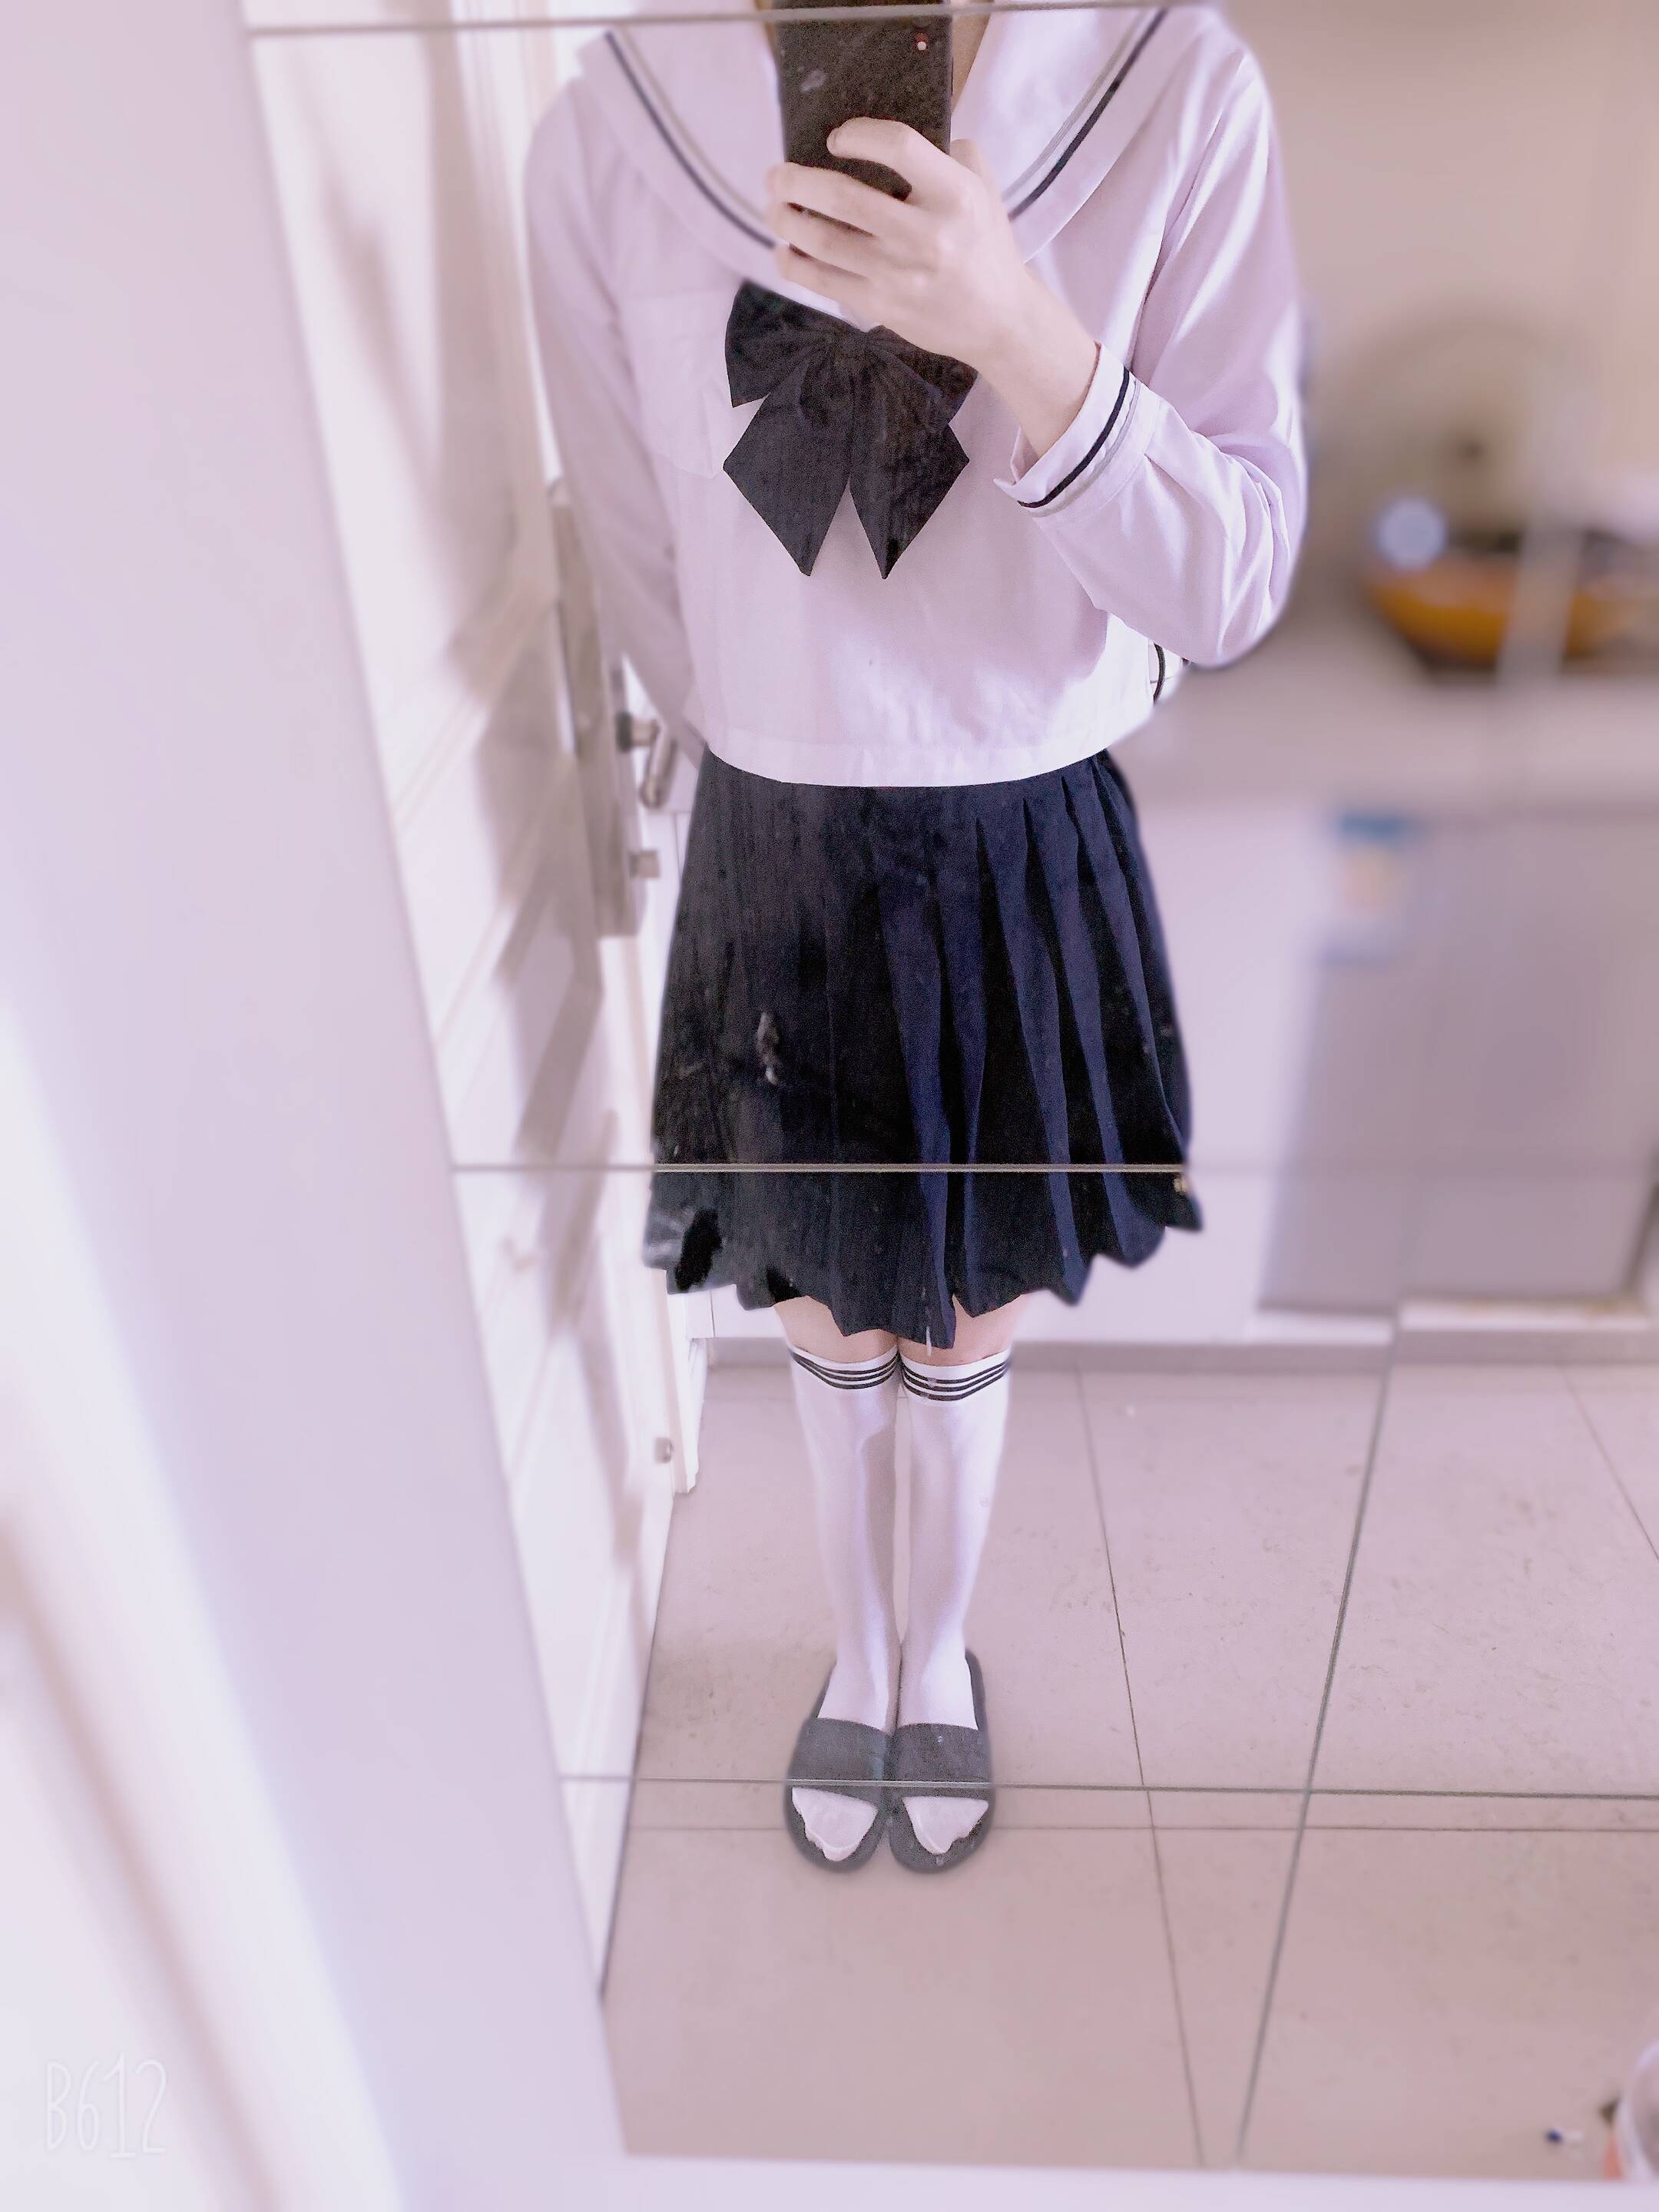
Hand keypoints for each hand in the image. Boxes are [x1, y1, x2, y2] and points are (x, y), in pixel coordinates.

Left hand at [765, 120, 1099, 459]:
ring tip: (775, 207)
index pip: (898, 146)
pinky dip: (794, 264)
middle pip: (843, 198)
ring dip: (786, 219)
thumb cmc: (985, 246)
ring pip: (823, 241)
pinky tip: (784, 250)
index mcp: (955, 196)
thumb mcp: (982, 188)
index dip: (858, 135)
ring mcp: (900, 274)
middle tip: (777, 174)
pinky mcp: (882, 306)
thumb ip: (948, 151)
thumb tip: (893, 137)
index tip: (836, 139)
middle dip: (797, 181)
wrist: (1000, 321)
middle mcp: (926, 235)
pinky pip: (824, 282)